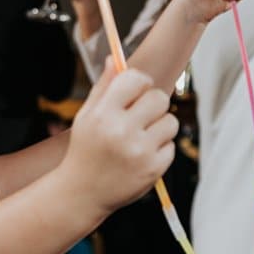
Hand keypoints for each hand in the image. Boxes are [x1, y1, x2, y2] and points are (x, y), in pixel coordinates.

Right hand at [62, 63, 177, 211]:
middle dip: (153, 104)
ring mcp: (139, 151)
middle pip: (159, 98)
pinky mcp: (153, 169)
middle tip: (140, 116)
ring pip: (170, 121)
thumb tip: (116, 59)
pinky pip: (171, 146)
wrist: (82, 193)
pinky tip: (141, 157)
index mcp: (103, 114)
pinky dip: (160, 149)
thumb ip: (103, 88)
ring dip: (159, 127)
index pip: (136, 79)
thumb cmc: (85, 150)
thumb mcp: (86, 117)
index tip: (136, 92)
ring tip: (141, 138)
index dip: (140, 83)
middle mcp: (121, 131)